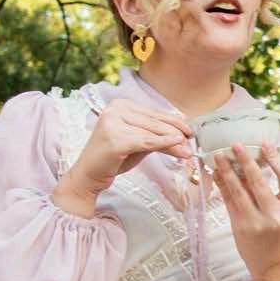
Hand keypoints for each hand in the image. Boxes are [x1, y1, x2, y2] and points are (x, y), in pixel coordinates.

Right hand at [54, 101, 191, 216]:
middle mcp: (114, 109)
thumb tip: (182, 136)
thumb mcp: (137, 144)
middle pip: (154, 122)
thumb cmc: (112, 159)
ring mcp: (113, 123)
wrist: (87, 176)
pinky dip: (162, 144)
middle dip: (176, 133)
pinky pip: (145, 141)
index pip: (153, 113)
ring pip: (152, 132)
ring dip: (173, 141)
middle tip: (192, 143)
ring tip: (188, 151)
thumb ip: (156, 136)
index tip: (189, 132)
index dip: (174, 122)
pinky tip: (176, 145)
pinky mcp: (115, 140)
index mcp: (120, 104)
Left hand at [211, 142, 279, 280]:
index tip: (265, 144)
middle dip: (246, 161)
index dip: (277, 159)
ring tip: (219, 155)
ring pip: (238, 191)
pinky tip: (216, 173)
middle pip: (258, 182)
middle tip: (236, 144)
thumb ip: (270, 189)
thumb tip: (251, 161)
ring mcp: (255, 222)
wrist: (275, 264)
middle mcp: (273, 215)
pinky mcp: (239, 227)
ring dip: (227, 171)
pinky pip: (228, 201)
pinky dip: (221, 185)